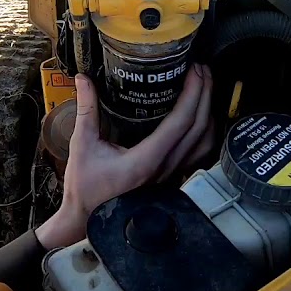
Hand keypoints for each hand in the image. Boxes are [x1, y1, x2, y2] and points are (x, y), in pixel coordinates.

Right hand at [36, 64, 214, 248]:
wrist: (86, 220)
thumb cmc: (84, 189)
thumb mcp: (82, 145)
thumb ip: (86, 109)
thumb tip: (83, 80)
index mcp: (146, 159)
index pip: (181, 122)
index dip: (193, 93)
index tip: (194, 71)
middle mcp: (165, 168)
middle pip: (199, 128)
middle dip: (205, 94)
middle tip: (201, 70)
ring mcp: (171, 175)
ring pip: (204, 143)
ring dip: (208, 112)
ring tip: (204, 89)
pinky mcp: (170, 179)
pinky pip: (198, 154)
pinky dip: (204, 132)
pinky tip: (200, 118)